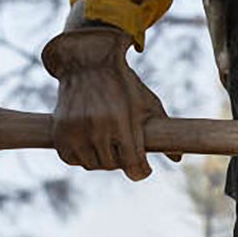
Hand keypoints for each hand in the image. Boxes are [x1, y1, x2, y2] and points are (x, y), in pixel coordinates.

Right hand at [41, 25, 175, 180]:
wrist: (89, 65)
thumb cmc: (123, 85)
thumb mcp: (147, 102)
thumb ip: (162, 130)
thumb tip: (178, 159)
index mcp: (121, 120)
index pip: (132, 162)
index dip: (141, 171)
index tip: (145, 170)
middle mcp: (96, 127)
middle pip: (112, 165)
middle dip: (123, 162)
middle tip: (126, 153)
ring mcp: (75, 131)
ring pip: (92, 164)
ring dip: (103, 161)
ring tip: (110, 148)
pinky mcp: (59, 132)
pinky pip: (71, 159)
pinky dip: (82, 158)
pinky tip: (91, 147)